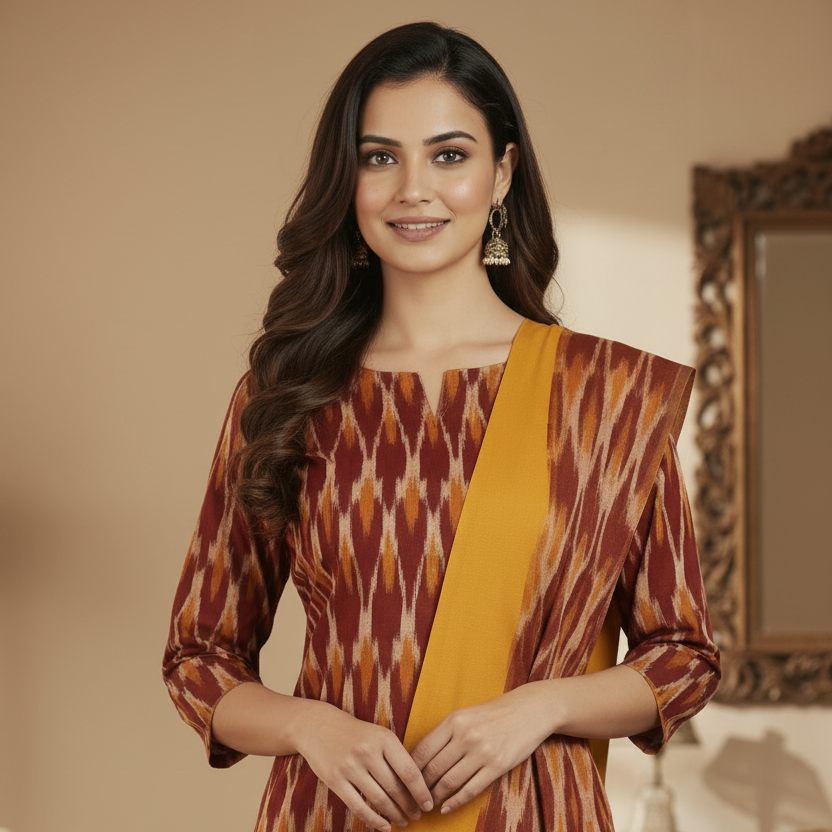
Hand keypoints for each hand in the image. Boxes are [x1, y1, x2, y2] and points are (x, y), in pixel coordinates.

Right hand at [295, 702, 434, 830]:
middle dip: (409, 806)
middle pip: (395, 788)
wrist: (319, 725)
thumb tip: (417, 788)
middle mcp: (368, 751)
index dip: (421, 792)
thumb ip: (396, 757)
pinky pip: (358, 807)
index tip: (429, 804)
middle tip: (418, 815)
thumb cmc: (356, 733)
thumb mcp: (379, 735)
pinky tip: (384, 826)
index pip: (409, 771)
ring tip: (403, 821)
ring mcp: (350, 766)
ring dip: (394, 815)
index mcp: (384, 738)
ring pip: (379, 800)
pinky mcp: (335, 780)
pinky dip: (374, 820)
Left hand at [409, 684, 554, 814]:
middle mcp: (465, 736)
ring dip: (435, 797)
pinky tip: (446, 808)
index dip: (410, 769)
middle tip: (413, 797)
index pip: (423, 750)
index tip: (404, 780)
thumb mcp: (465, 714)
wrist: (528, 710)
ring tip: (428, 804)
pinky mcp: (497, 766)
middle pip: (433, 769)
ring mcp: (482, 752)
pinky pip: (470, 790)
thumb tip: (421, 757)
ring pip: (449, 782)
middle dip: (420, 787)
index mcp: (454, 721)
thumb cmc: (493, 713)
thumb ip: (445, 733)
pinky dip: (455, 802)